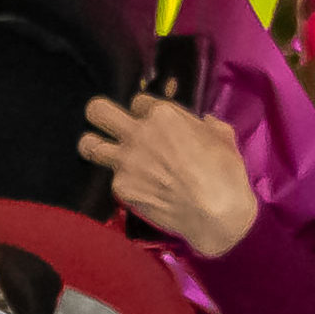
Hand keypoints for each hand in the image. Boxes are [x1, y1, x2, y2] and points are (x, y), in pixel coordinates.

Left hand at [79, 95, 259, 256]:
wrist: (216, 212)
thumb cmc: (225, 173)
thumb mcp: (222, 138)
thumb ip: (205, 125)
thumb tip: (204, 122)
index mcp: (163, 115)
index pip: (137, 101)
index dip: (143, 112)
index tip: (148, 122)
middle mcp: (138, 133)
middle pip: (97, 110)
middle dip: (98, 114)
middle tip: (106, 123)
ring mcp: (125, 160)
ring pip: (89, 144)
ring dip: (94, 146)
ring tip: (102, 151)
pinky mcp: (120, 186)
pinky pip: (112, 178)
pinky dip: (123, 181)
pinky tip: (137, 187)